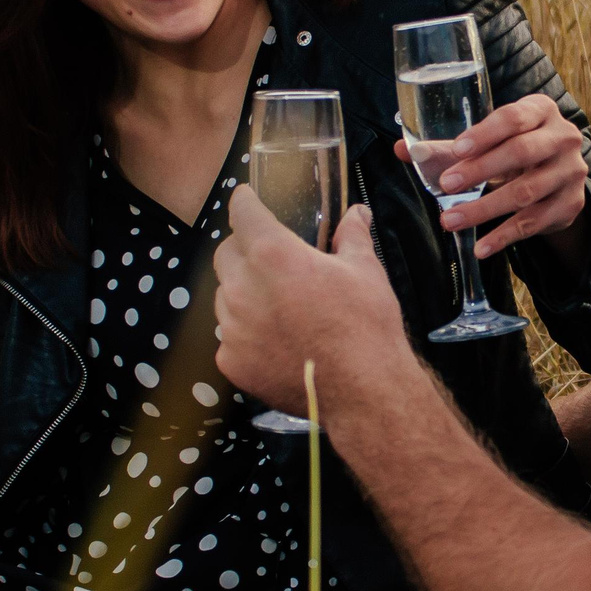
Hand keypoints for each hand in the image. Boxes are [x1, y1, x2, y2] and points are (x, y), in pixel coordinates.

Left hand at [212, 189, 419, 420]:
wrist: (363, 392)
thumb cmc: (366, 325)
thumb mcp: (365, 270)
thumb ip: (352, 235)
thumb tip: (356, 212)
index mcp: (273, 255)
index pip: (242, 214)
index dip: (244, 202)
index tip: (245, 199)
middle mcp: (243, 287)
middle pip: (225, 254)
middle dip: (243, 248)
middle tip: (269, 258)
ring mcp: (232, 328)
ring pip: (225, 296)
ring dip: (243, 293)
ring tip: (277, 305)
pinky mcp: (231, 361)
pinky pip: (229, 336)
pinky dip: (246, 333)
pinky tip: (275, 341)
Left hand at [393, 92, 588, 258]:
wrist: (558, 178)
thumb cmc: (514, 151)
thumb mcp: (489, 142)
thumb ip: (448, 147)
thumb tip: (402, 150)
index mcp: (541, 110)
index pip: (514, 117)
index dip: (485, 133)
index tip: (457, 149)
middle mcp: (563, 137)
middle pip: (522, 152)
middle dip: (481, 170)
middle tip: (447, 186)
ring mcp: (570, 172)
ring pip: (526, 192)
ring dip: (485, 209)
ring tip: (450, 220)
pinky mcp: (571, 204)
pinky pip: (534, 223)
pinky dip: (504, 236)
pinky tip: (480, 247)